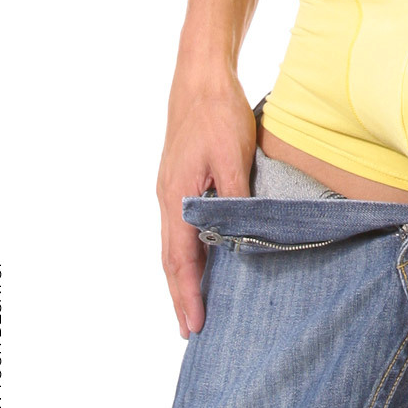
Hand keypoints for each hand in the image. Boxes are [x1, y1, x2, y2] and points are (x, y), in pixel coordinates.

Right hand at [155, 67, 256, 337]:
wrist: (201, 77)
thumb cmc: (217, 113)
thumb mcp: (232, 156)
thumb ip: (234, 198)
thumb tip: (239, 236)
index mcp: (176, 197)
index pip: (179, 259)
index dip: (186, 295)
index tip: (192, 327)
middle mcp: (168, 198)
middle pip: (172, 258)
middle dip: (181, 295)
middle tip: (192, 330)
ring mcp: (171, 189)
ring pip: (177, 242)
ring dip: (186, 275)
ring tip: (198, 304)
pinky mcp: (180, 179)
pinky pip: (183, 225)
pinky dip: (190, 249)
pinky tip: (205, 256)